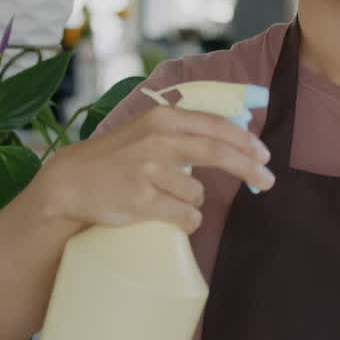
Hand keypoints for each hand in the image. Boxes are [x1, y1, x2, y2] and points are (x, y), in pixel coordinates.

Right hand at [35, 106, 274, 233]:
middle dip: (249, 168)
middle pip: (218, 152)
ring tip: (167, 199)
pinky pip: (185, 216)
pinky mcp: (142, 201)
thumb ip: (183, 130)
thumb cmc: (116, 157)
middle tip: (267, 182)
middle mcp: (158, 140)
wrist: (71, 181)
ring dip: (192, 202)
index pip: (216, 126)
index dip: (245, 141)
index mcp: (162, 119)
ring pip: (198, 194)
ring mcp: (149, 171)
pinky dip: (186, 220)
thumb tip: (235, 135)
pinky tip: (168, 216)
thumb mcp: (146, 129)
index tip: (264, 155)